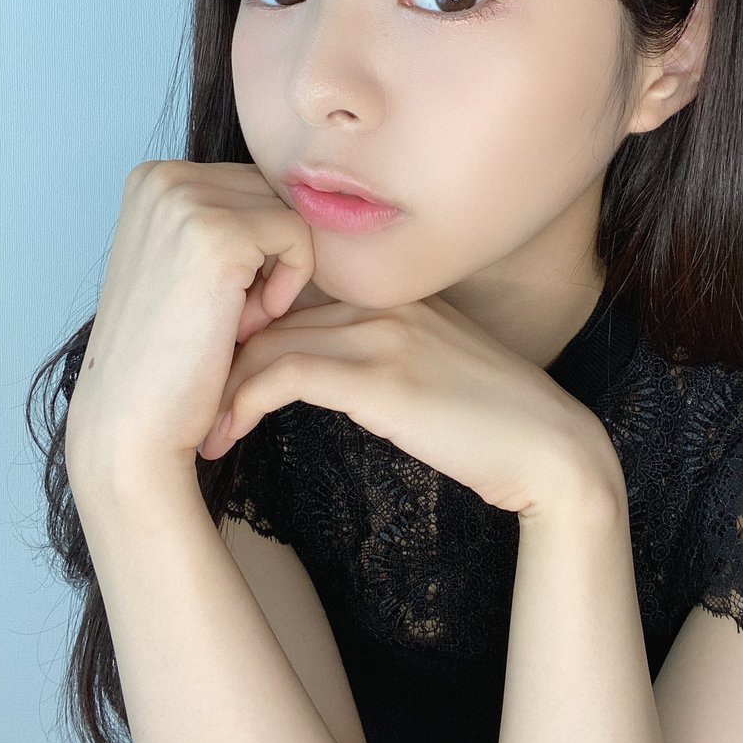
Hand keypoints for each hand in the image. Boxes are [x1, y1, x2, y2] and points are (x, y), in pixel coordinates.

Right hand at [64, 160, 314, 491]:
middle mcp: (162, 175)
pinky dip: (291, 285)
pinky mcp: (218, 232)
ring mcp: (185, 199)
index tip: (220, 299)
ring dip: (279, 273)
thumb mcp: (189, 264)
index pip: (252, 184)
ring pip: (290, 213)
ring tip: (233, 320)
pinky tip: (250, 323)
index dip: (258, 247)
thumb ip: (226, 217)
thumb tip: (307, 189)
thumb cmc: (168, 353)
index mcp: (152, 177)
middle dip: (270, 256)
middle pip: (273, 192)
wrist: (133, 420)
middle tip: (229, 314)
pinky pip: (299, 235)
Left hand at [197, 293, 623, 518]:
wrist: (553, 451)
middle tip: (190, 399)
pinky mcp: (385, 378)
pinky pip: (288, 375)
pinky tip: (227, 432)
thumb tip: (311, 372)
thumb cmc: (491, 421)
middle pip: (274, 310)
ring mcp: (387, 334)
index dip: (246, 329)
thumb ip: (374, 354)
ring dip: (222, 385)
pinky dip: (245, 401)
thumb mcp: (429, 371)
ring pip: (271, 340)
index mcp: (395, 295)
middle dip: (222, 354)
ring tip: (201, 428)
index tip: (215, 372)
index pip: (294, 291)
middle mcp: (386, 302)